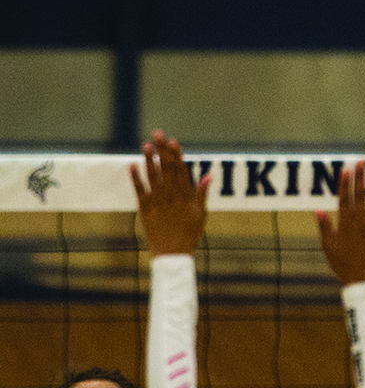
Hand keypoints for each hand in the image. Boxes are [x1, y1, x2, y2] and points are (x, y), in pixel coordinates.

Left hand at [130, 130, 209, 256]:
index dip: (175, 154)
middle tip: (157, 134)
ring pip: (152, 175)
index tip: (172, 141)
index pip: (180, 169)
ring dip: (148, 159)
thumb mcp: (201, 213)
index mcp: (185, 194)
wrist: (172, 253)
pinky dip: (135, 177)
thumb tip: (208, 175)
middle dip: (161, 150)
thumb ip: (202, 193)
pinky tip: (132, 165)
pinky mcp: (145, 209)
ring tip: (145, 145)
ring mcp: (157, 201)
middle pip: (165, 168)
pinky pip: (139, 190)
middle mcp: (171, 194)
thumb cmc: (189, 234)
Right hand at [317, 160, 364, 284]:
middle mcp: (360, 221)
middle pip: (360, 195)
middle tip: (362, 162)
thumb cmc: (342, 264)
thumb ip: (324, 227)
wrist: (363, 279)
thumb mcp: (328, 246)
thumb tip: (317, 210)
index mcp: (345, 223)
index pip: (344, 198)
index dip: (345, 183)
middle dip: (360, 177)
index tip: (345, 169)